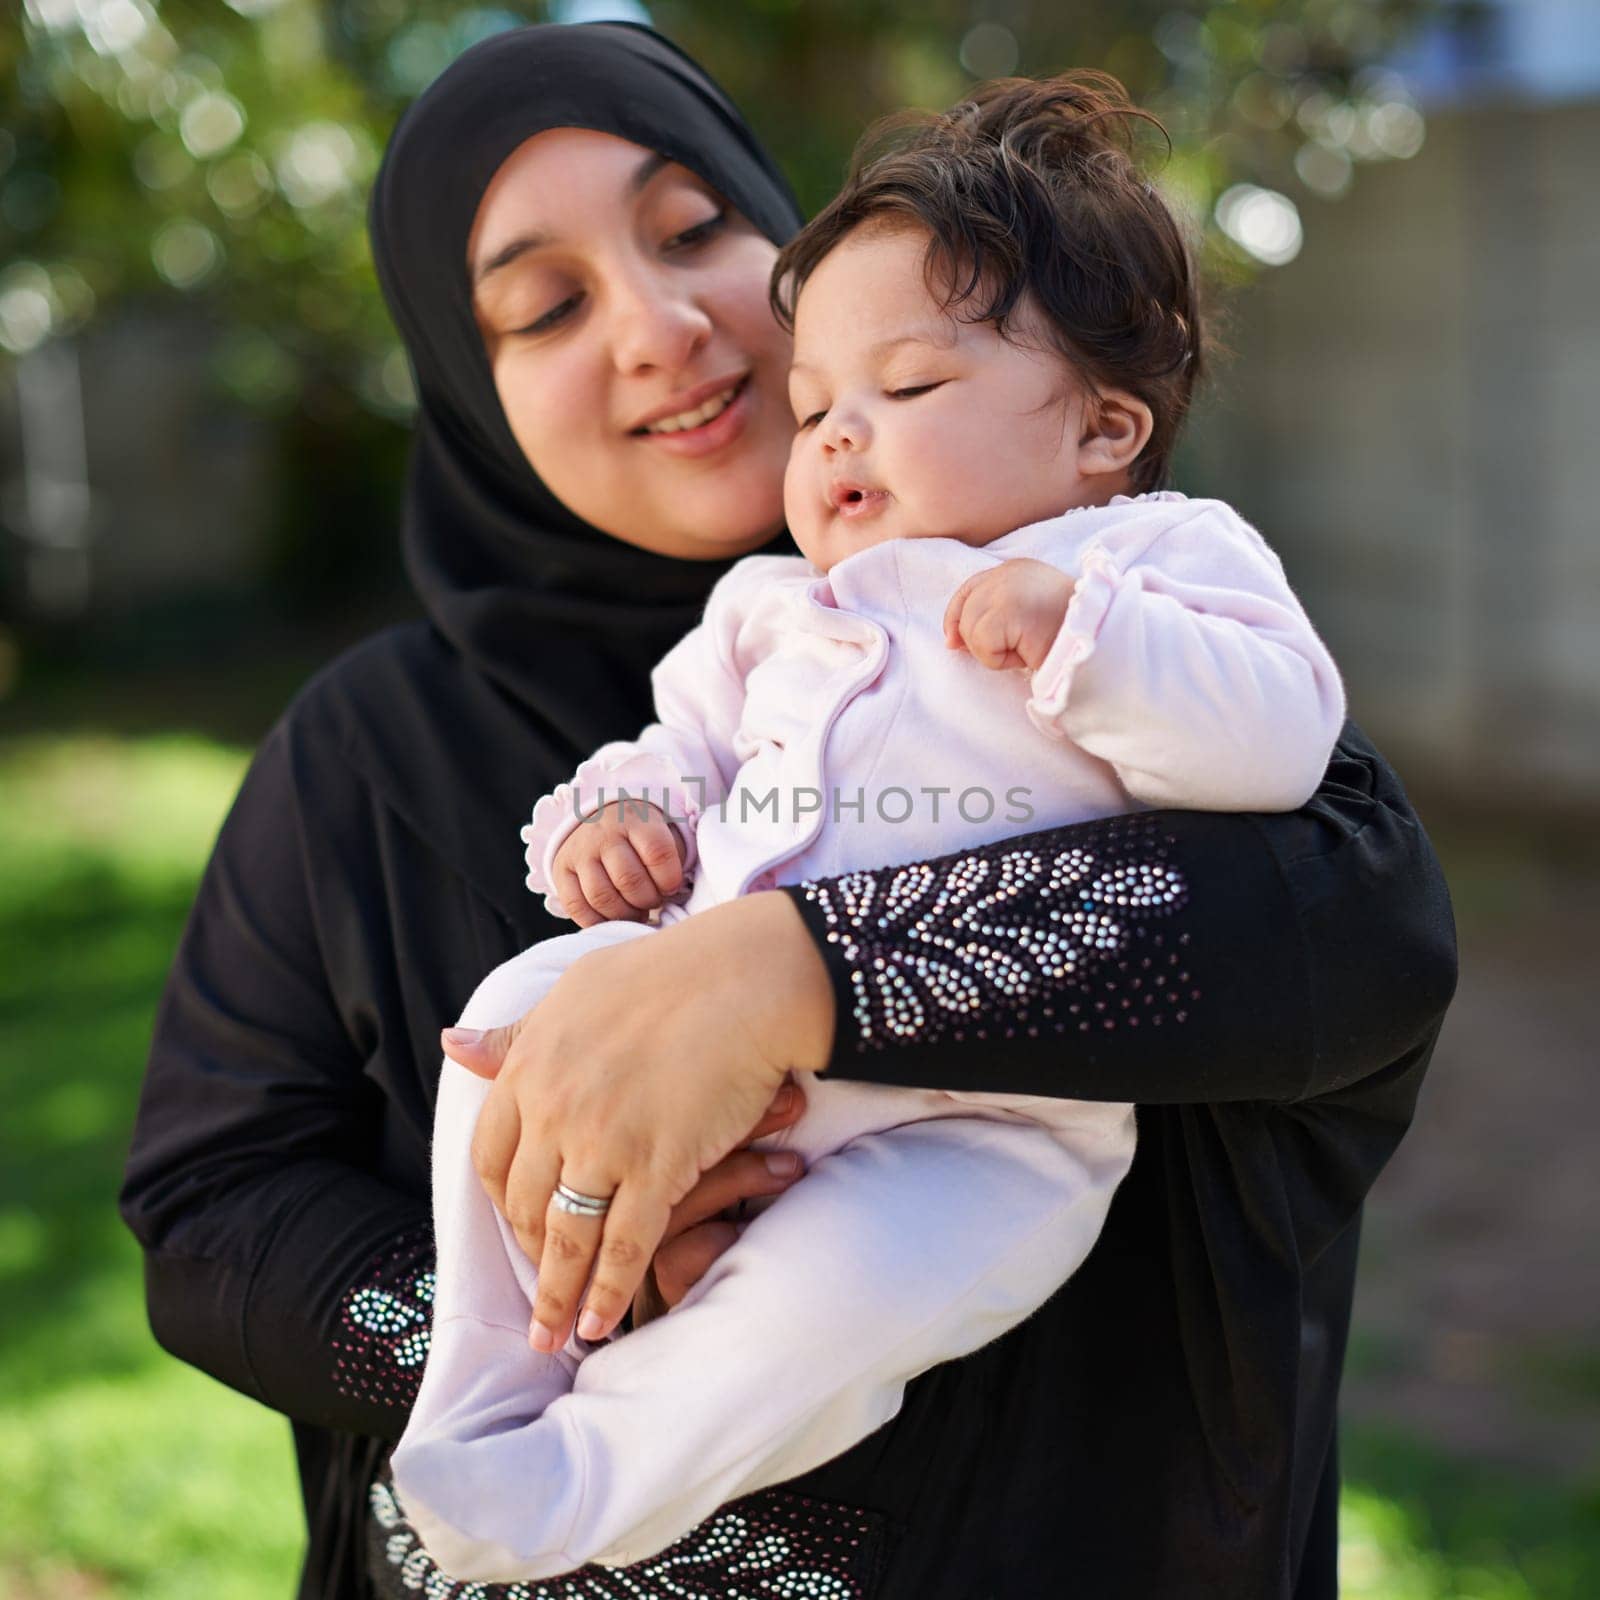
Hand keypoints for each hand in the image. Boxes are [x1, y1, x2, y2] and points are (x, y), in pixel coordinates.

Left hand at [441, 890, 833, 1351]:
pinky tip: (600, 1323)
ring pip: (568, 1237)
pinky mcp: (657, 1165)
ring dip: (556, 1297)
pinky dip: (609, 1291)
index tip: (516, 1223)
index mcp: (530, 1066)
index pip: (492, 1154)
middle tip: (537, 1287)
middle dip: (528, 1254)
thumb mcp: (575, 992)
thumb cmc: (666, 974)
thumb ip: (517, 1033)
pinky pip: (625, 1244)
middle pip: (524, 1204)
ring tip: (551, 1339)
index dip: (502, 1198)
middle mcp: (554, 1109)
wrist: (743, 977)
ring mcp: (603, 1141)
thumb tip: (452, 1046)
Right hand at [551, 798, 687, 926]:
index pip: (657, 852)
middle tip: (654, 901)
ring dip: (625, 914)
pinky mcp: (561, 871)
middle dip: (648, 900)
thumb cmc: (641, 835)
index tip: (672, 886)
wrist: (596, 818)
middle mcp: (603, 834)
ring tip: (637, 912)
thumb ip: (674, 857)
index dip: (670, 878)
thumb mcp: (662, 830)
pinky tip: (613, 918)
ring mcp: (579, 853)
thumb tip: (678, 894)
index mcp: (634, 819)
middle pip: (628, 879)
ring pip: (601, 896)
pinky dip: (597, 922)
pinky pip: (575, 906)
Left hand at [942, 558, 1076, 672]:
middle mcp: (1010, 572)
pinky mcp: (1009, 610)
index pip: (969, 589)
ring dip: (994, 653)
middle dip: (978, 640)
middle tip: (1015, 649)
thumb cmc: (1067, 635)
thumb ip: (992, 617)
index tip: (954, 642)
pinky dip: (1000, 660)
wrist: (1098, 640)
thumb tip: (951, 640)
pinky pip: (983, 646)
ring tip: (1026, 649)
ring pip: (971, 632)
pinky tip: (1026, 654)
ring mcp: (1008, 588)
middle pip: (965, 612)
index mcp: (1016, 569)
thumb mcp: (1026, 618)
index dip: (956, 617)